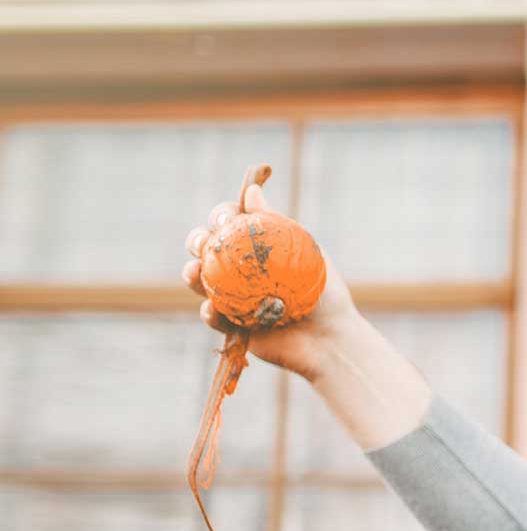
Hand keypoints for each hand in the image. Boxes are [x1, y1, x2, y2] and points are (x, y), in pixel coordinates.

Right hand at [181, 180, 359, 382]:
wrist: (332, 340)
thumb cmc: (327, 295)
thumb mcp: (308, 255)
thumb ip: (278, 225)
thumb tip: (252, 191)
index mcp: (256, 247)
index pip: (229, 223)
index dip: (221, 216)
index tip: (227, 220)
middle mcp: (240, 269)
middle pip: (205, 248)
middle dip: (197, 241)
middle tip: (204, 244)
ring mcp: (232, 297)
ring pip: (199, 280)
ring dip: (190, 273)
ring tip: (194, 274)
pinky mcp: (231, 325)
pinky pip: (211, 317)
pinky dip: (207, 312)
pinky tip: (211, 309)